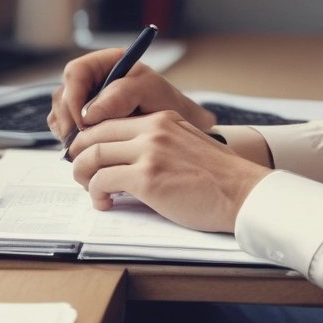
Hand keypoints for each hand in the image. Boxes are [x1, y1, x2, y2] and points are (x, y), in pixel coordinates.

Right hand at [47, 49, 216, 151]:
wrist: (180, 132)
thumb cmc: (169, 106)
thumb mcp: (151, 91)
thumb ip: (121, 94)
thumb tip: (88, 113)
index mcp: (108, 63)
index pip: (75, 73)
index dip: (74, 97)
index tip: (83, 123)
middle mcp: (94, 80)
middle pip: (63, 94)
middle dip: (68, 119)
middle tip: (80, 143)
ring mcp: (87, 102)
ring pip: (60, 113)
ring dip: (68, 132)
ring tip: (89, 148)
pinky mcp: (86, 123)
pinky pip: (65, 130)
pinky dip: (71, 140)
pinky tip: (89, 150)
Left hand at [68, 108, 272, 232]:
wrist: (242, 193)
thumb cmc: (219, 178)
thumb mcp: (187, 144)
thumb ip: (160, 143)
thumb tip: (131, 158)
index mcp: (162, 119)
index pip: (111, 121)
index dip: (91, 139)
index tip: (87, 155)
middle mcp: (153, 130)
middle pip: (95, 135)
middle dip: (79, 156)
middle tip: (80, 173)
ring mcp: (149, 152)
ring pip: (93, 157)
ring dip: (83, 176)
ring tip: (91, 190)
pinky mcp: (147, 178)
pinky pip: (102, 181)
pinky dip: (96, 194)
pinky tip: (106, 203)